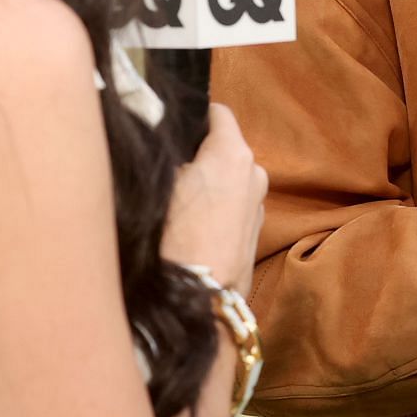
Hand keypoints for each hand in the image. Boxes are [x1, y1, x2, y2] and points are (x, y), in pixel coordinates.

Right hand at [160, 103, 267, 289]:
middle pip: (223, 148)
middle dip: (197, 154)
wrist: (197, 304)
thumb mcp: (157, 183)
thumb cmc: (173, 238)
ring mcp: (259, 206)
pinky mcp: (254, 235)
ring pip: (228, 180)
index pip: (217, 112)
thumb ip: (165, 154)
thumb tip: (164, 143)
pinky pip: (232, 207)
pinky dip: (215, 209)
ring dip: (206, 184)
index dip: (191, 117)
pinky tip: (189, 228)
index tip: (168, 128)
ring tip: (173, 204)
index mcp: (234, 152)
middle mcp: (255, 173)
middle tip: (162, 169)